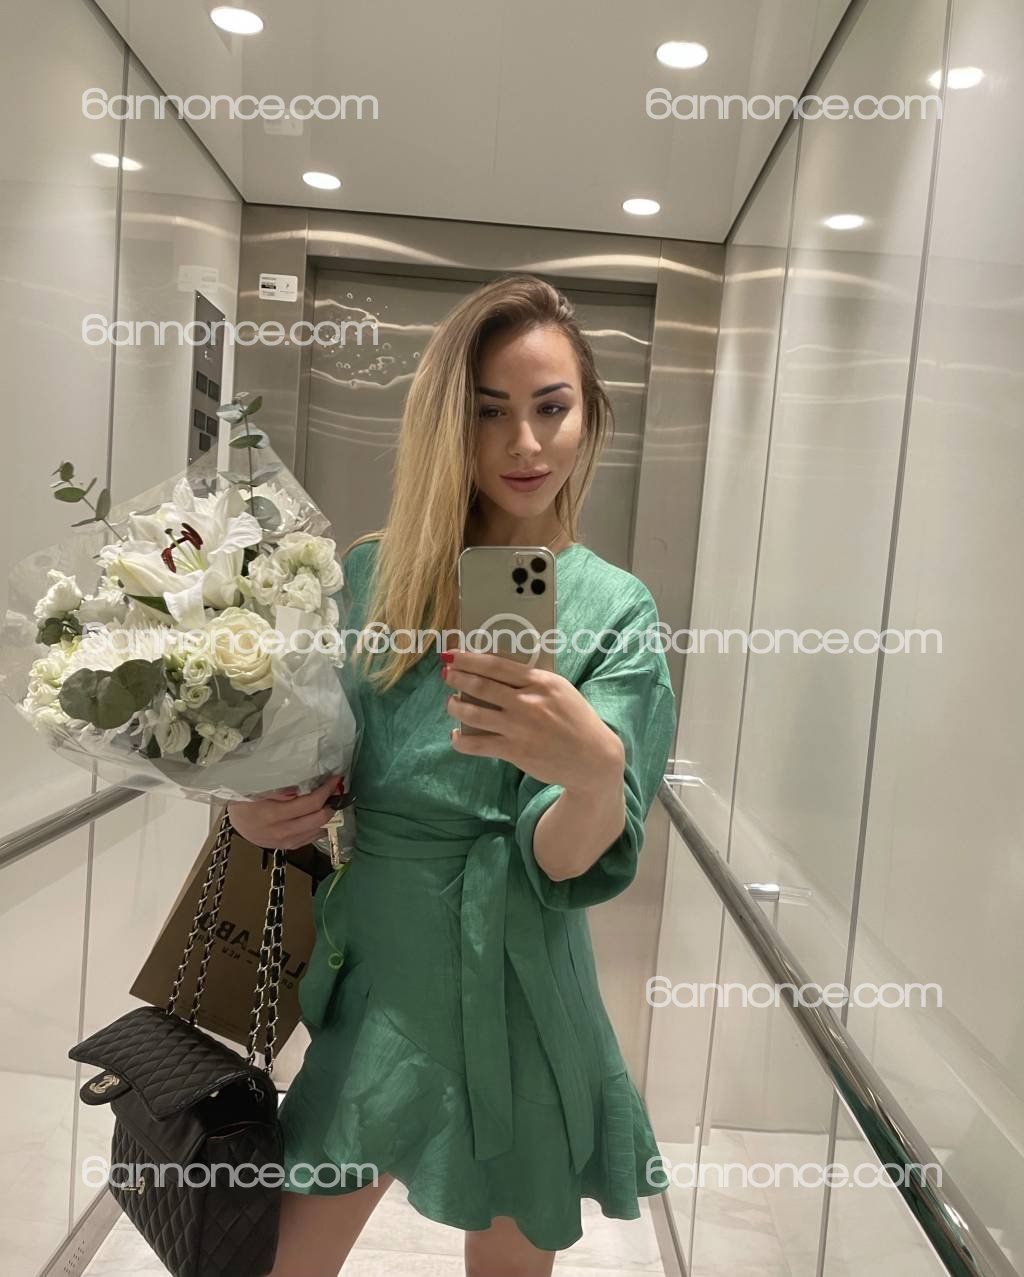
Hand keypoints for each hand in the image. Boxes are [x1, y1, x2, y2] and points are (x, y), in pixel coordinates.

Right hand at [227, 774, 344, 850]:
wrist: (235, 822)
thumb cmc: (243, 800)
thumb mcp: (254, 789)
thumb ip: (277, 790)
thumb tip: (299, 790)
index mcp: (272, 815)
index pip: (310, 804)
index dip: (327, 790)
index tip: (335, 778)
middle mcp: (282, 832)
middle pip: (319, 819)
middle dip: (332, 802)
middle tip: (336, 788)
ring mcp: (286, 842)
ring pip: (319, 830)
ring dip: (329, 814)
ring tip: (331, 799)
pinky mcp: (288, 847)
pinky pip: (312, 838)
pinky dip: (321, 825)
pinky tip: (321, 813)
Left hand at [441, 649, 623, 792]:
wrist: (592, 758)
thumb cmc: (575, 721)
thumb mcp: (560, 691)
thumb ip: (533, 681)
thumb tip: (497, 672)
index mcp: (541, 682)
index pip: (497, 665)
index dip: (470, 659)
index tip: (453, 654)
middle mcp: (528, 702)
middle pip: (481, 686)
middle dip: (457, 678)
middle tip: (446, 674)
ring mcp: (519, 727)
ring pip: (474, 713)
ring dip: (455, 706)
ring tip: (451, 703)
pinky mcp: (515, 751)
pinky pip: (478, 744)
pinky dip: (461, 740)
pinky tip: (456, 735)